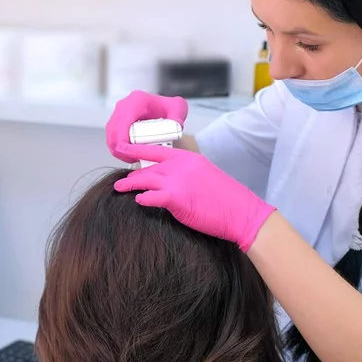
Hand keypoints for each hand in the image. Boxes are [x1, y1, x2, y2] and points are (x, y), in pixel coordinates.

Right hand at [106, 90, 187, 162]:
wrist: (162, 106)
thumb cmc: (168, 108)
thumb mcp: (178, 109)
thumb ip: (177, 118)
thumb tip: (174, 128)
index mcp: (137, 101)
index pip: (123, 123)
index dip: (124, 142)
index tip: (132, 154)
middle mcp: (124, 106)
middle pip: (113, 132)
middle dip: (120, 150)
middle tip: (133, 160)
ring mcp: (118, 114)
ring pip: (111, 137)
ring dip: (119, 151)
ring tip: (133, 159)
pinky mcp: (116, 123)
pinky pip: (112, 139)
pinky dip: (119, 149)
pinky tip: (130, 155)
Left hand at [113, 143, 276, 251]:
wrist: (241, 211)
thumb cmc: (226, 197)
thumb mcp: (205, 174)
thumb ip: (186, 172)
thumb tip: (169, 178)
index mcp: (188, 157)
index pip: (156, 150)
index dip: (137, 150)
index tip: (124, 150)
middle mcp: (180, 166)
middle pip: (148, 167)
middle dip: (133, 174)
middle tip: (122, 180)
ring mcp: (177, 181)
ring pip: (145, 180)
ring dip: (131, 184)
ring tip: (120, 188)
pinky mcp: (176, 198)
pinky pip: (150, 197)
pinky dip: (142, 199)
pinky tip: (139, 201)